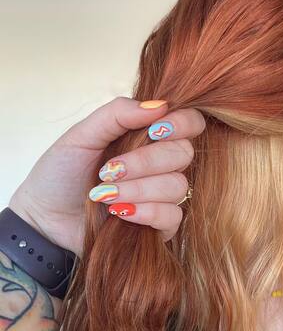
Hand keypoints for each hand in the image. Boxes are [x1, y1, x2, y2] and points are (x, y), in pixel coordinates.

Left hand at [8, 97, 205, 255]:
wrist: (44, 216)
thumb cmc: (61, 173)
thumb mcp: (82, 135)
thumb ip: (118, 114)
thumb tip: (159, 105)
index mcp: (149, 136)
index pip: (190, 123)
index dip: (182, 124)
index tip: (155, 130)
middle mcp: (162, 164)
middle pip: (183, 154)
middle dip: (145, 162)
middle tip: (109, 170)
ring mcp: (163, 195)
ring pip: (176, 186)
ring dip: (138, 189)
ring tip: (105, 195)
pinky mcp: (161, 225)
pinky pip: (173, 216)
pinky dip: (146, 212)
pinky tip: (120, 213)